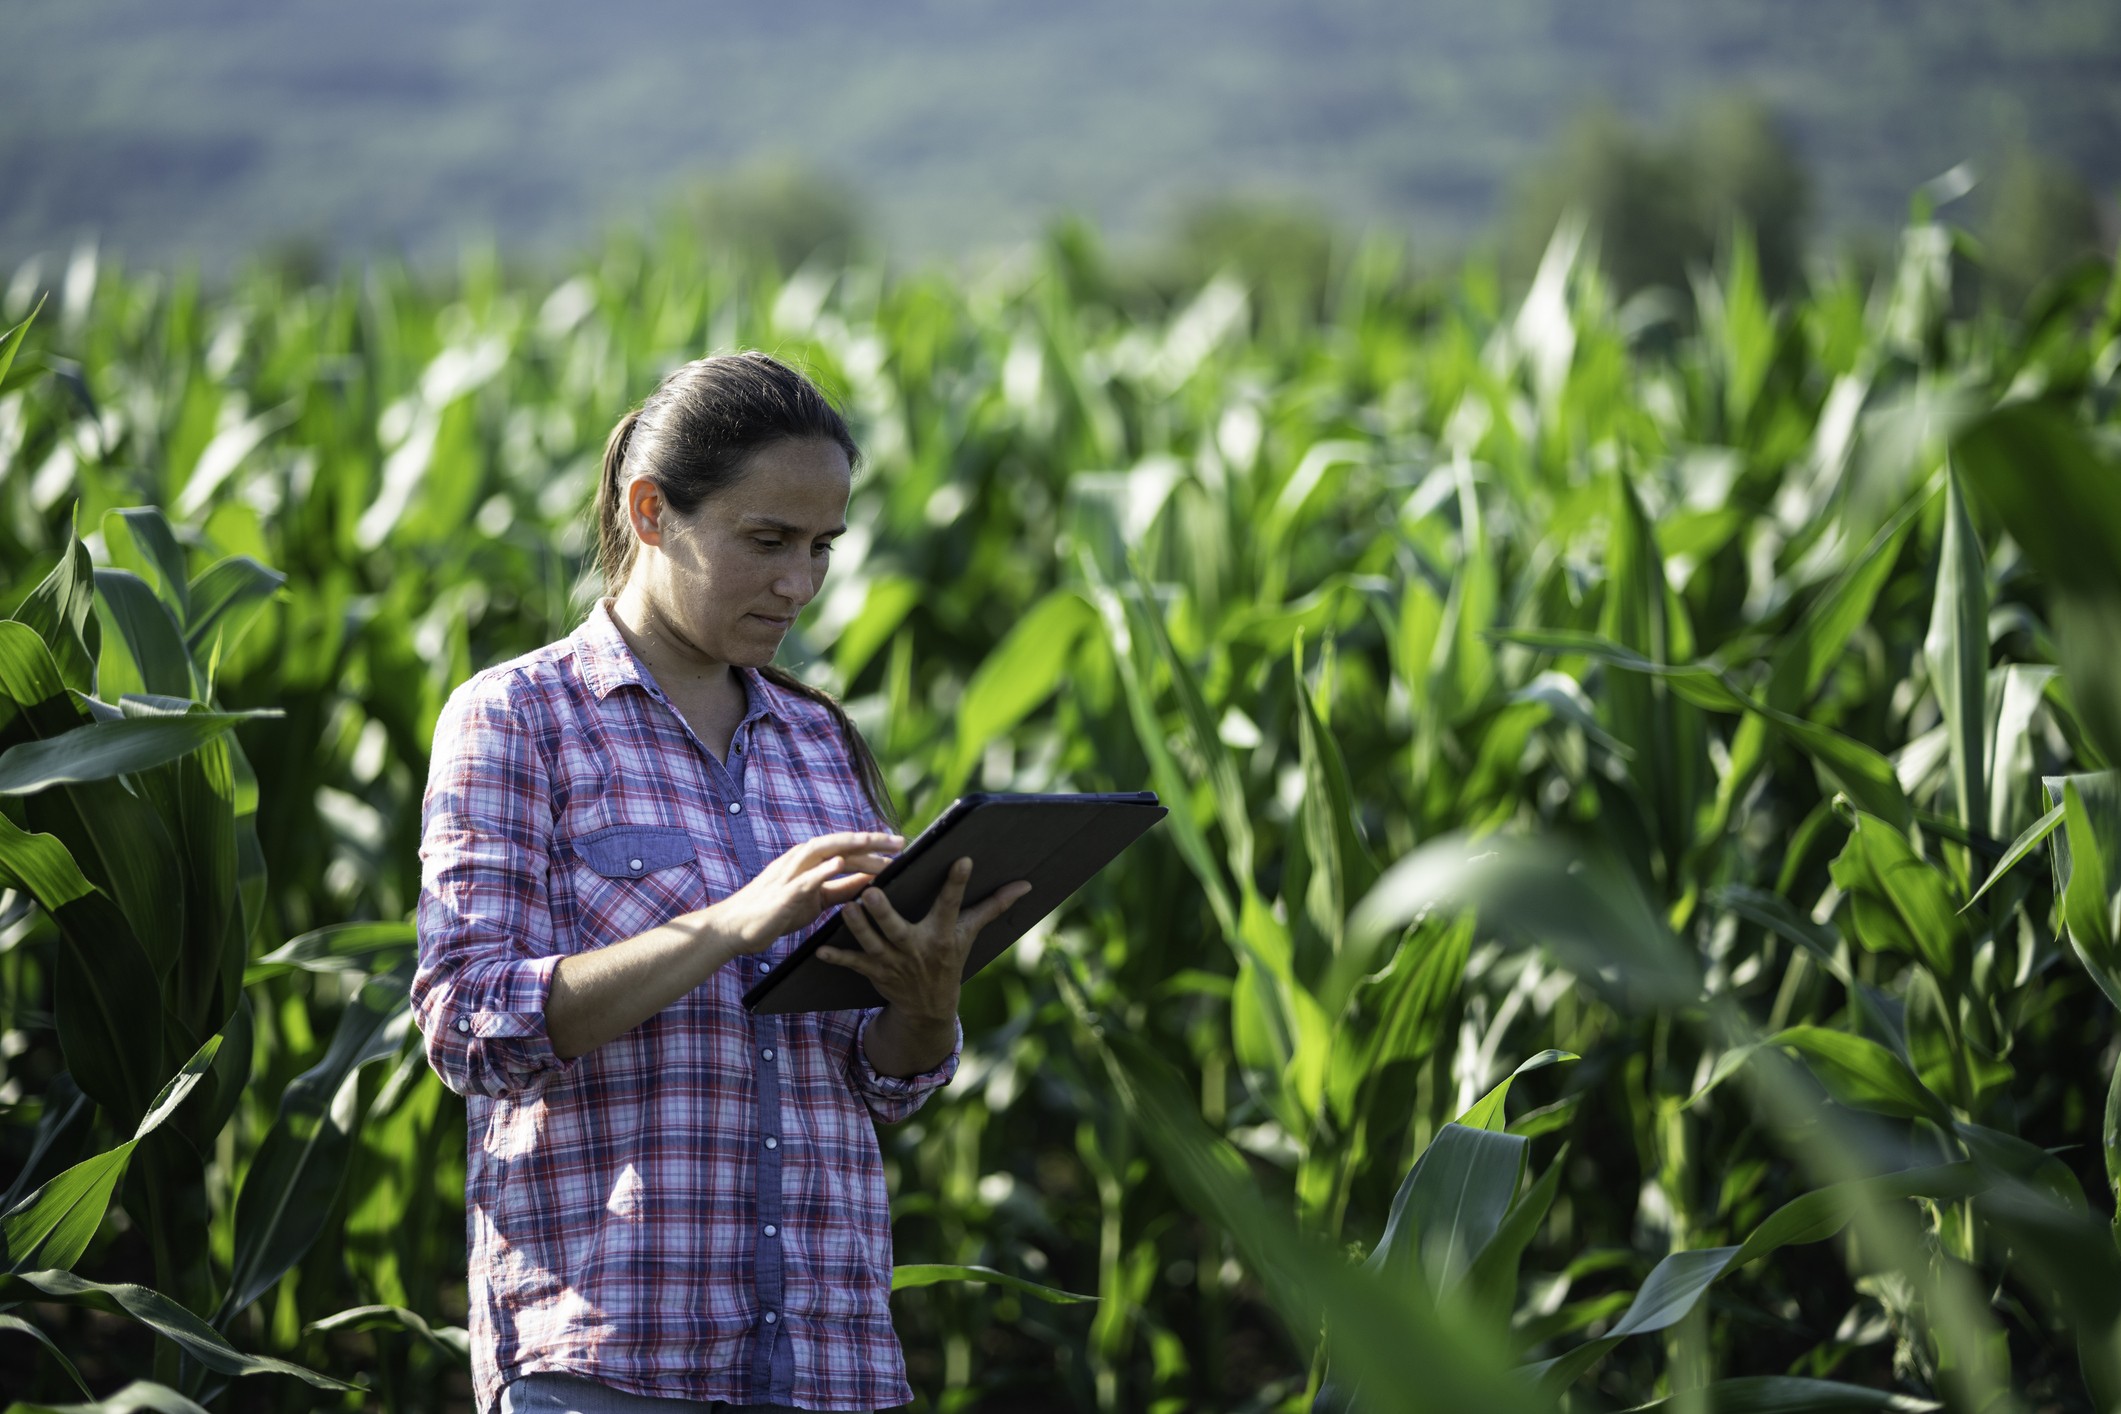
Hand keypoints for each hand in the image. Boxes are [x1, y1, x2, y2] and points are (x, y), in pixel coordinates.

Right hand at [710, 831, 903, 953]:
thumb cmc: (776, 911)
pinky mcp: (782, 893)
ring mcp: (789, 874)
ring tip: (875, 842)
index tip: (899, 844)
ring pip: (823, 851)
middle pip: (840, 843)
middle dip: (871, 841)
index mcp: (810, 861)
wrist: (735, 927)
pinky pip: (803, 879)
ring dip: (851, 846)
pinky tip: (839, 863)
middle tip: (900, 842)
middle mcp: (800, 859)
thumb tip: (868, 879)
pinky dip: (821, 869)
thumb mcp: (816, 899)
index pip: (847, 848)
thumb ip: (840, 888)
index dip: (873, 844)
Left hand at [814, 857, 1032, 1020]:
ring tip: (846, 906)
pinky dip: (836, 958)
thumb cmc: (950, 959)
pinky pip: (853, 964)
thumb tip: (1026, 884)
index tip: (960, 860)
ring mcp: (893, 962)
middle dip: (884, 912)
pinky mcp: (874, 971)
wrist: (929, 1007)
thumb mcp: (971, 934)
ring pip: (871, 943)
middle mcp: (916, 948)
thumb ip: (994, 906)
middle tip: (871, 892)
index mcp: (942, 935)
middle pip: (897, 928)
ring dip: (857, 927)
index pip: (951, 904)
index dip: (957, 883)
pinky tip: (819, 949)